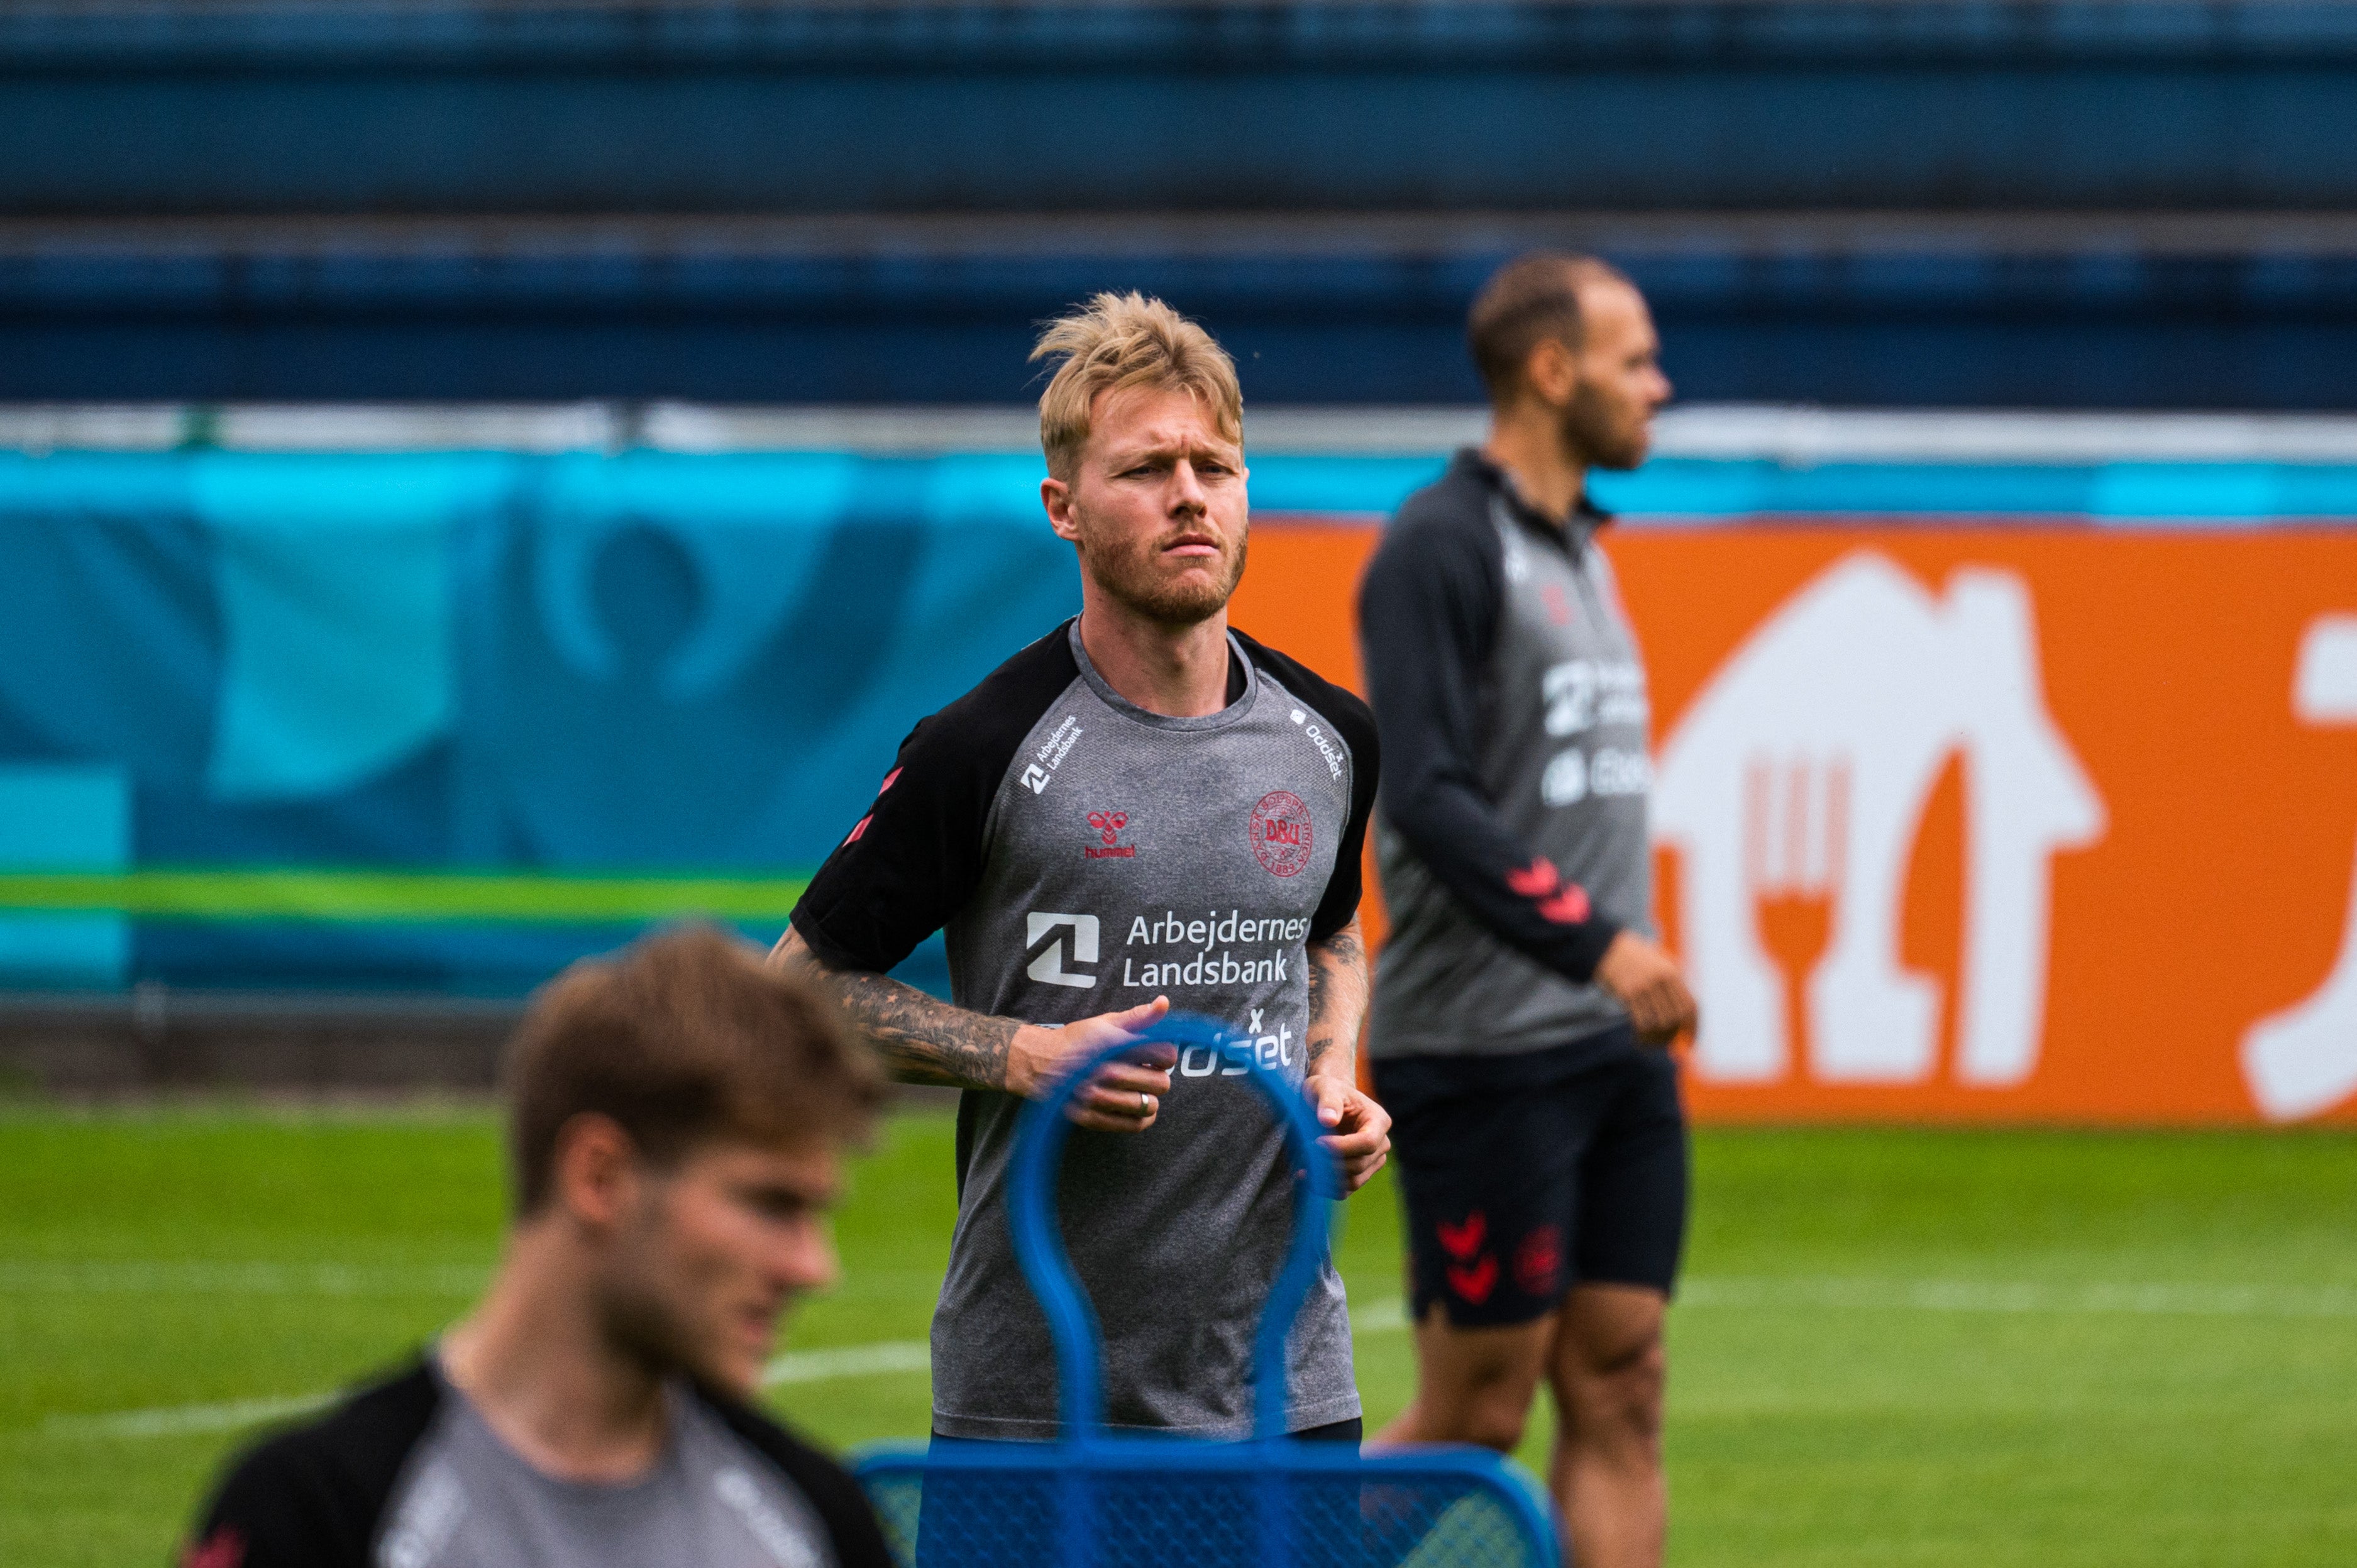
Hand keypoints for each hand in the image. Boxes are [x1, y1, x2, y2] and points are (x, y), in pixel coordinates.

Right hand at [1009, 996, 1176, 1132]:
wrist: (1040, 1063)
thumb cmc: (1077, 1041)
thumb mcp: (1106, 1023)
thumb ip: (1138, 1016)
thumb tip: (1164, 1003)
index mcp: (1116, 1045)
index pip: (1166, 1055)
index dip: (1166, 1056)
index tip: (1157, 1056)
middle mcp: (1108, 1072)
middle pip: (1161, 1084)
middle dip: (1158, 1077)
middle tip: (1146, 1073)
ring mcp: (1100, 1098)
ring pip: (1149, 1106)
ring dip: (1150, 1098)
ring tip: (1139, 1090)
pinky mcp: (1093, 1118)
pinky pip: (1134, 1125)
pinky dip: (1143, 1118)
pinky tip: (1137, 1107)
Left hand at [1303, 1073, 1390, 1192]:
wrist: (1325, 1103)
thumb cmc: (1327, 1090)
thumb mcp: (1324, 1087)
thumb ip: (1328, 1101)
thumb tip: (1328, 1120)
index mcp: (1378, 1121)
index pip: (1368, 1142)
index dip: (1343, 1147)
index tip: (1317, 1142)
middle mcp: (1381, 1144)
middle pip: (1359, 1164)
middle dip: (1330, 1162)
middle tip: (1304, 1151)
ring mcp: (1371, 1162)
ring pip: (1352, 1181)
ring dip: (1325, 1178)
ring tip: (1302, 1166)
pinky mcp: (1358, 1175)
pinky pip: (1344, 1190)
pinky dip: (1324, 1187)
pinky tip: (1305, 1176)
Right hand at [1593, 931, 1697, 1046]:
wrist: (1607, 947)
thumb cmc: (1634, 957)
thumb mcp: (1659, 961)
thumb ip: (1673, 980)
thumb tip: (1685, 1008)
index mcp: (1672, 972)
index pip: (1691, 1006)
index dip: (1694, 1027)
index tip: (1691, 1042)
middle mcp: (1661, 979)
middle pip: (1676, 1017)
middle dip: (1674, 1035)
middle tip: (1666, 1043)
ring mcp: (1644, 985)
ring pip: (1660, 1022)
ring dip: (1657, 1038)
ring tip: (1650, 1042)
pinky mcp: (1628, 992)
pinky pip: (1641, 1022)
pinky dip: (1642, 1035)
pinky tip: (1638, 1039)